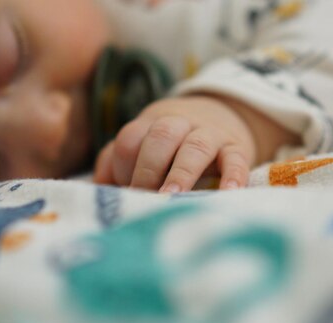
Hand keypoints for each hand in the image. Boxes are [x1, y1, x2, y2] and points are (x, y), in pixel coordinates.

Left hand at [93, 95, 256, 191]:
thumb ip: (115, 164)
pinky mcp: (237, 147)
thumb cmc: (171, 145)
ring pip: (195, 145)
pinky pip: (235, 158)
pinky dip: (233, 174)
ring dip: (182, 171)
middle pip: (160, 136)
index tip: (125, 192)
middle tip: (145, 198)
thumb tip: (95, 191)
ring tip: (172, 197)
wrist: (222, 114)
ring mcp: (209, 134)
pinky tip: (228, 192)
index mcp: (149, 124)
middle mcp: (178, 124)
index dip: (123, 165)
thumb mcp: (143, 146)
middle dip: (149, 167)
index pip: (130, 138)